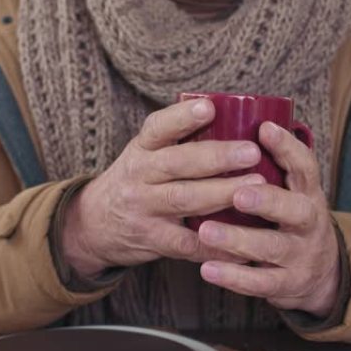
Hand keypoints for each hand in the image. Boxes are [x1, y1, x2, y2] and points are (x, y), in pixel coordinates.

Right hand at [62, 98, 264, 277]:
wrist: (93, 224)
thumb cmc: (135, 181)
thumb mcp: (144, 154)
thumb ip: (177, 141)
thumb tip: (234, 118)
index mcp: (141, 149)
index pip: (158, 128)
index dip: (182, 118)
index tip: (208, 108)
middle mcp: (139, 176)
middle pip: (177, 164)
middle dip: (217, 157)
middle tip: (251, 152)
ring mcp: (144, 209)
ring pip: (184, 200)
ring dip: (223, 193)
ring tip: (258, 186)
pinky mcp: (152, 240)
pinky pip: (186, 243)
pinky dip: (215, 242)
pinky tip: (242, 238)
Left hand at [197, 122, 339, 316]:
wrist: (320, 274)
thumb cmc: (289, 219)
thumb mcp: (291, 192)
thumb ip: (270, 168)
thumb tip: (228, 123)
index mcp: (307, 192)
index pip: (305, 166)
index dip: (288, 148)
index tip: (264, 129)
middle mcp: (309, 222)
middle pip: (296, 209)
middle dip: (268, 201)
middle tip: (239, 193)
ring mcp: (300, 255)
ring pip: (272, 247)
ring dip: (238, 239)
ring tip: (206, 231)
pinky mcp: (286, 283)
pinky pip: (259, 283)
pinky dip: (233, 277)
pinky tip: (207, 269)